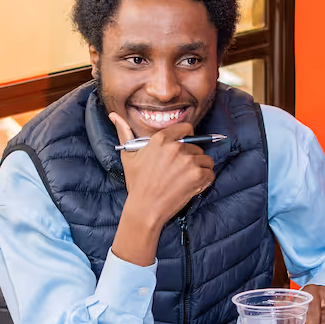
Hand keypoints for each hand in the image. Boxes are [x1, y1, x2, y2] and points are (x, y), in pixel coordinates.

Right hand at [110, 114, 214, 266]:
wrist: (145, 208)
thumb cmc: (137, 183)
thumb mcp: (128, 156)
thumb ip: (124, 132)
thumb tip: (114, 115)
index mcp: (161, 139)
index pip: (186, 129)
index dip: (188, 138)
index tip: (184, 148)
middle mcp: (176, 147)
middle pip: (196, 148)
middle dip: (191, 159)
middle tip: (180, 172)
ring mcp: (188, 161)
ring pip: (206, 160)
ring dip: (200, 170)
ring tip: (186, 180)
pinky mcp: (198, 175)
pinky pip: (210, 173)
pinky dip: (205, 181)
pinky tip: (192, 186)